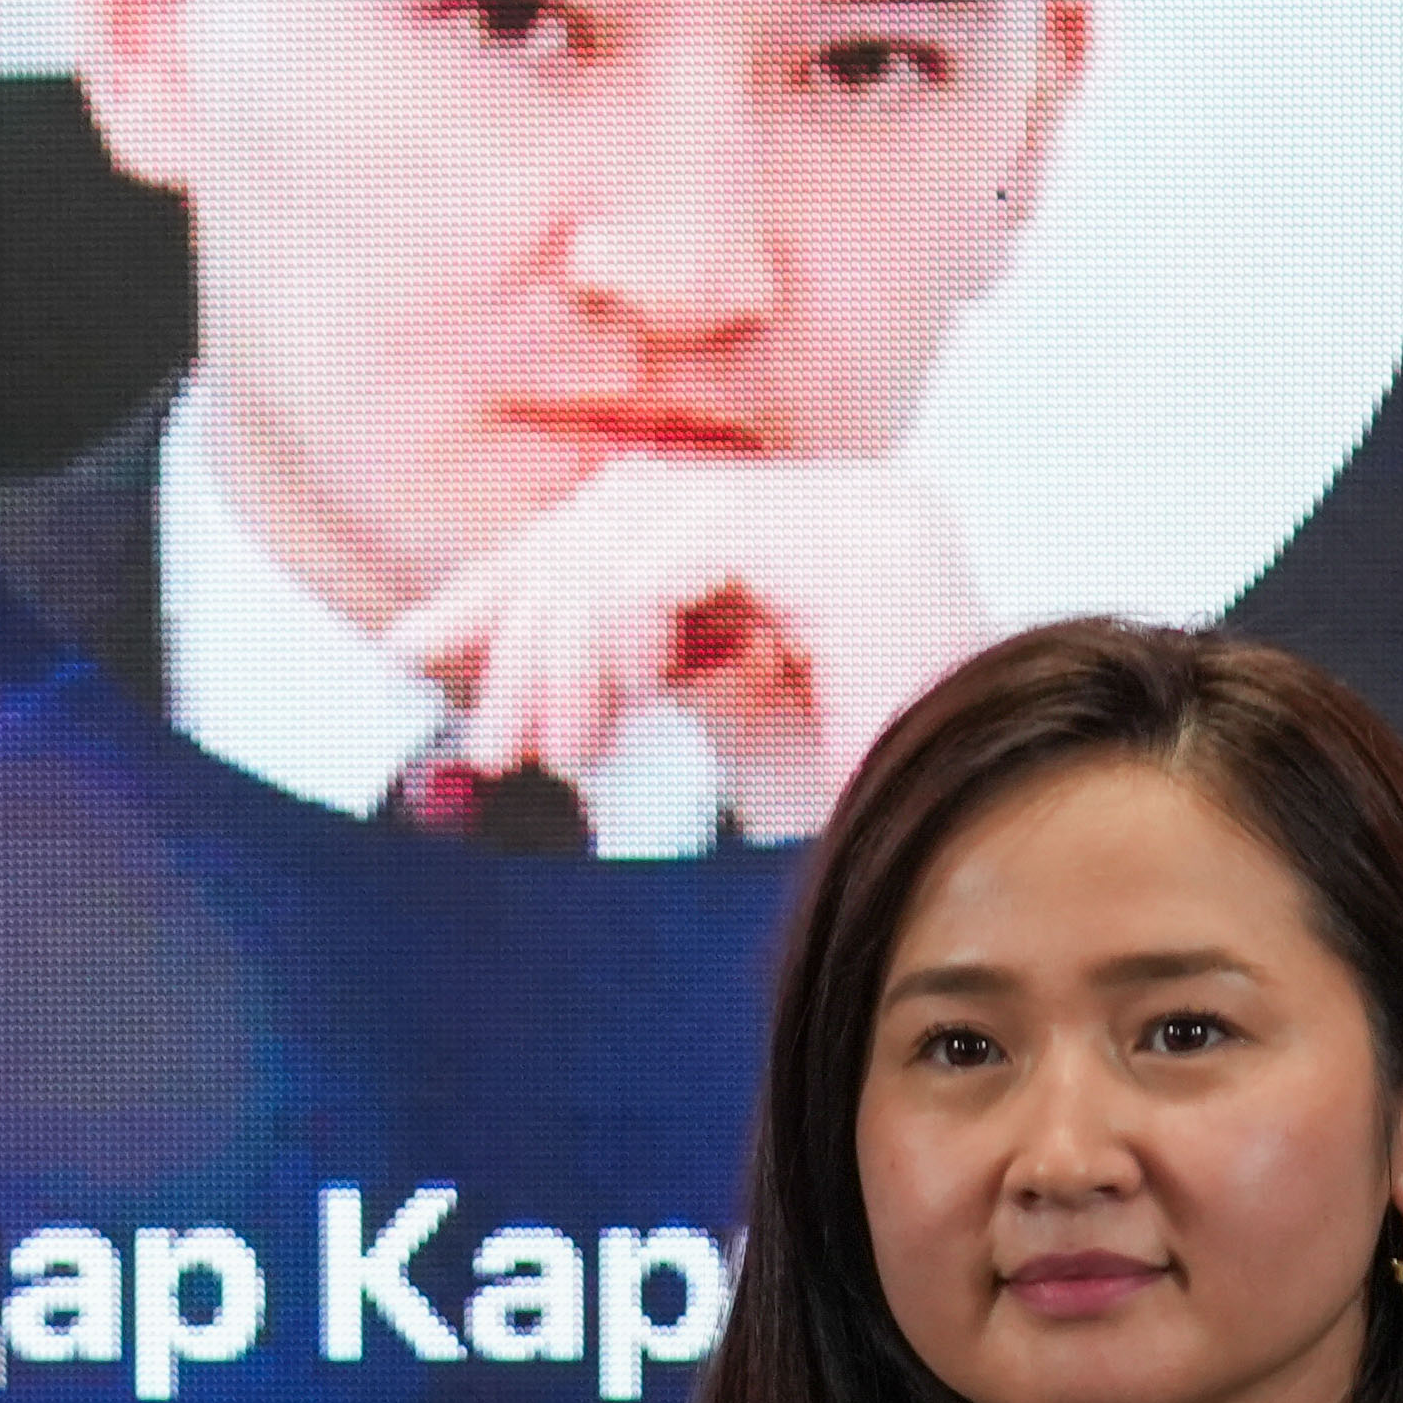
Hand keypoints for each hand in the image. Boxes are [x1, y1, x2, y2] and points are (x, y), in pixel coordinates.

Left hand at [389, 455, 993, 839]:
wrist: (980, 899)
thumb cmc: (878, 842)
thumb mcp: (730, 732)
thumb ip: (646, 665)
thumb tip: (500, 653)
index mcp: (822, 538)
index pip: (638, 518)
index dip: (522, 579)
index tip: (422, 648)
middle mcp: (852, 506)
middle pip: (626, 502)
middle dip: (522, 608)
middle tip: (486, 733)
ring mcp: (868, 516)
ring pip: (644, 515)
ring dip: (564, 636)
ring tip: (552, 752)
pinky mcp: (869, 550)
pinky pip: (693, 546)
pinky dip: (626, 622)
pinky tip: (619, 712)